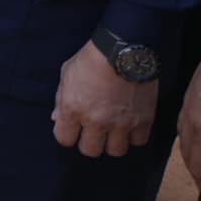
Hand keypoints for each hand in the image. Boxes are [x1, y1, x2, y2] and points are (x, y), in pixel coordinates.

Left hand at [52, 38, 156, 156]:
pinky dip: (134, 136)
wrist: (124, 49)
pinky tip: (130, 124)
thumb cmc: (91, 59)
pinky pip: (138, 142)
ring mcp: (121, 123)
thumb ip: (61, 100)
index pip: (64, 139)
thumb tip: (57, 118)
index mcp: (73, 109)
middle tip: (93, 131)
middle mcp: (96, 121)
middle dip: (89, 142)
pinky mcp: (143, 120)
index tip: (72, 128)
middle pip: (90, 151)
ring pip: (116, 151)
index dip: (67, 134)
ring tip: (113, 129)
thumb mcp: (67, 74)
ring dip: (113, 142)